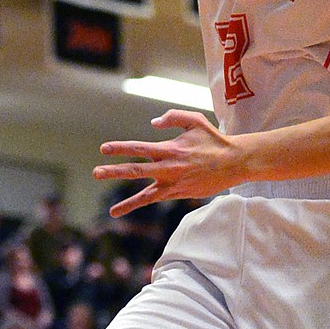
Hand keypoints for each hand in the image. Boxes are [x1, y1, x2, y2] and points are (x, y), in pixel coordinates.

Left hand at [95, 111, 244, 215]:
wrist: (233, 163)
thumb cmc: (213, 139)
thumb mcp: (194, 120)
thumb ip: (172, 117)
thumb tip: (153, 123)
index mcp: (170, 149)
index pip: (139, 149)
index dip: (120, 149)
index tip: (103, 149)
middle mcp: (169, 168)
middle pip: (137, 171)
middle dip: (115, 172)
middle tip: (96, 172)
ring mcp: (173, 183)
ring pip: (146, 195)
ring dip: (128, 203)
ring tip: (112, 211)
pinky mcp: (179, 193)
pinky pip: (156, 201)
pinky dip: (141, 206)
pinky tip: (127, 212)